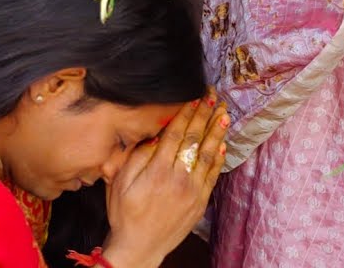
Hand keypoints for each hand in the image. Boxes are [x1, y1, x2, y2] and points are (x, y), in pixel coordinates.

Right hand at [102, 91, 229, 267]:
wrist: (139, 247)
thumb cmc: (125, 213)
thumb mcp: (120, 182)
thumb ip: (137, 156)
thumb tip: (155, 135)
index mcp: (157, 170)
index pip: (176, 134)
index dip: (187, 113)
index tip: (195, 97)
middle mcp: (178, 178)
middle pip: (195, 139)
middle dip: (205, 115)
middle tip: (213, 96)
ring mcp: (192, 191)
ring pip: (209, 155)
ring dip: (217, 131)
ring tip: (224, 113)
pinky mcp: (200, 202)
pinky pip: (213, 175)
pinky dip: (219, 158)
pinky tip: (223, 143)